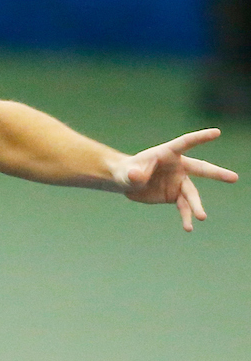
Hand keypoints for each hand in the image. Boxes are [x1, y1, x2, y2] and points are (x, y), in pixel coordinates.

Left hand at [119, 128, 237, 231]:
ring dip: (196, 206)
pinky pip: (183, 207)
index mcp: (168, 153)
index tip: (217, 133)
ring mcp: (178, 181)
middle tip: (234, 178)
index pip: (186, 143)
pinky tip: (188, 227)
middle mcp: (178, 166)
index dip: (201, 138)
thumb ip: (134, 173)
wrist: (127, 182)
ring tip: (201, 217)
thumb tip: (136, 176)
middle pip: (201, 169)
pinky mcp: (174, 195)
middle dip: (217, 174)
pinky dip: (186, 216)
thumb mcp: (128, 172)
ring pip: (192, 194)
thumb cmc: (127, 171)